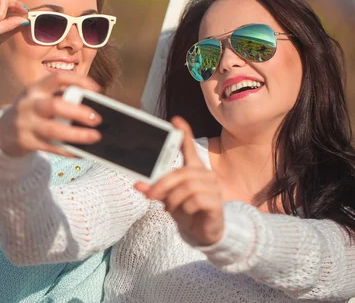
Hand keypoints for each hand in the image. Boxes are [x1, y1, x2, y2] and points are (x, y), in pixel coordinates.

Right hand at [0, 72, 102, 158]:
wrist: (4, 131)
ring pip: (53, 130)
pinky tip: (83, 152)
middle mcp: (29, 104)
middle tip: (97, 118)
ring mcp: (26, 124)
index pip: (58, 78)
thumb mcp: (40, 98)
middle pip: (55, 106)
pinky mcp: (27, 142)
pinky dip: (69, 150)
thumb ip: (62, 98)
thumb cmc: (32, 111)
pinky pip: (52, 148)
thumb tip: (94, 106)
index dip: (79, 81)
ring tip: (95, 136)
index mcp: (36, 89)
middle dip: (78, 112)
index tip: (97, 89)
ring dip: (77, 134)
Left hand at [135, 117, 224, 245]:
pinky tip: (186, 212)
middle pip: (181, 173)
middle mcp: (206, 175)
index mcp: (193, 170)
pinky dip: (185, 208)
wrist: (202, 234)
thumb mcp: (167, 198)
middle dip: (162, 185)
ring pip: (187, 188)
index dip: (184, 133)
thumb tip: (137, 184)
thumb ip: (155, 189)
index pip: (189, 148)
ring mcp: (213, 189)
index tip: (175, 120)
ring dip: (173, 200)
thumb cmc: (187, 211)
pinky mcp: (217, 204)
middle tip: (151, 195)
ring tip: (170, 207)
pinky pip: (196, 201)